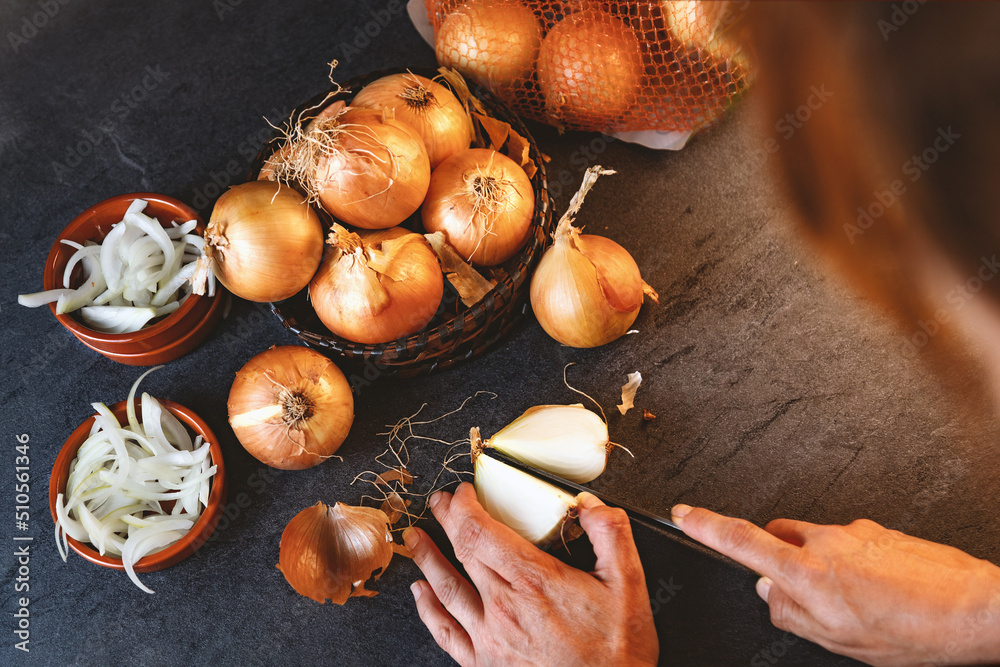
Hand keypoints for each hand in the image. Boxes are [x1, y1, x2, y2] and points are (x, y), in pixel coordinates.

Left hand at [404, 483, 658, 666]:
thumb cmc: (617, 653)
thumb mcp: (629, 586)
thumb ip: (611, 535)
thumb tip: (589, 505)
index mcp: (534, 581)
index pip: (481, 532)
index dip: (465, 507)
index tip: (464, 493)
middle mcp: (505, 607)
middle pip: (461, 552)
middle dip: (447, 520)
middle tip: (440, 503)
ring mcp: (491, 637)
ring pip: (446, 588)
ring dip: (427, 558)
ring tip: (415, 537)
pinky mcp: (485, 663)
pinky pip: (447, 632)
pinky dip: (428, 610)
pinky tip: (420, 593)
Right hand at [671, 504, 999, 666]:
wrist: (976, 608)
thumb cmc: (914, 632)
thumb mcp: (840, 642)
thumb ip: (792, 614)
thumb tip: (768, 594)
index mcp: (807, 573)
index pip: (741, 539)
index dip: (705, 525)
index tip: (683, 513)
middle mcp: (825, 542)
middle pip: (778, 537)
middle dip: (778, 557)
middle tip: (801, 592)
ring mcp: (854, 531)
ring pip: (816, 542)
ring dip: (820, 565)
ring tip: (857, 603)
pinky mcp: (879, 530)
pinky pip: (849, 543)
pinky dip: (852, 564)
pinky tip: (880, 592)